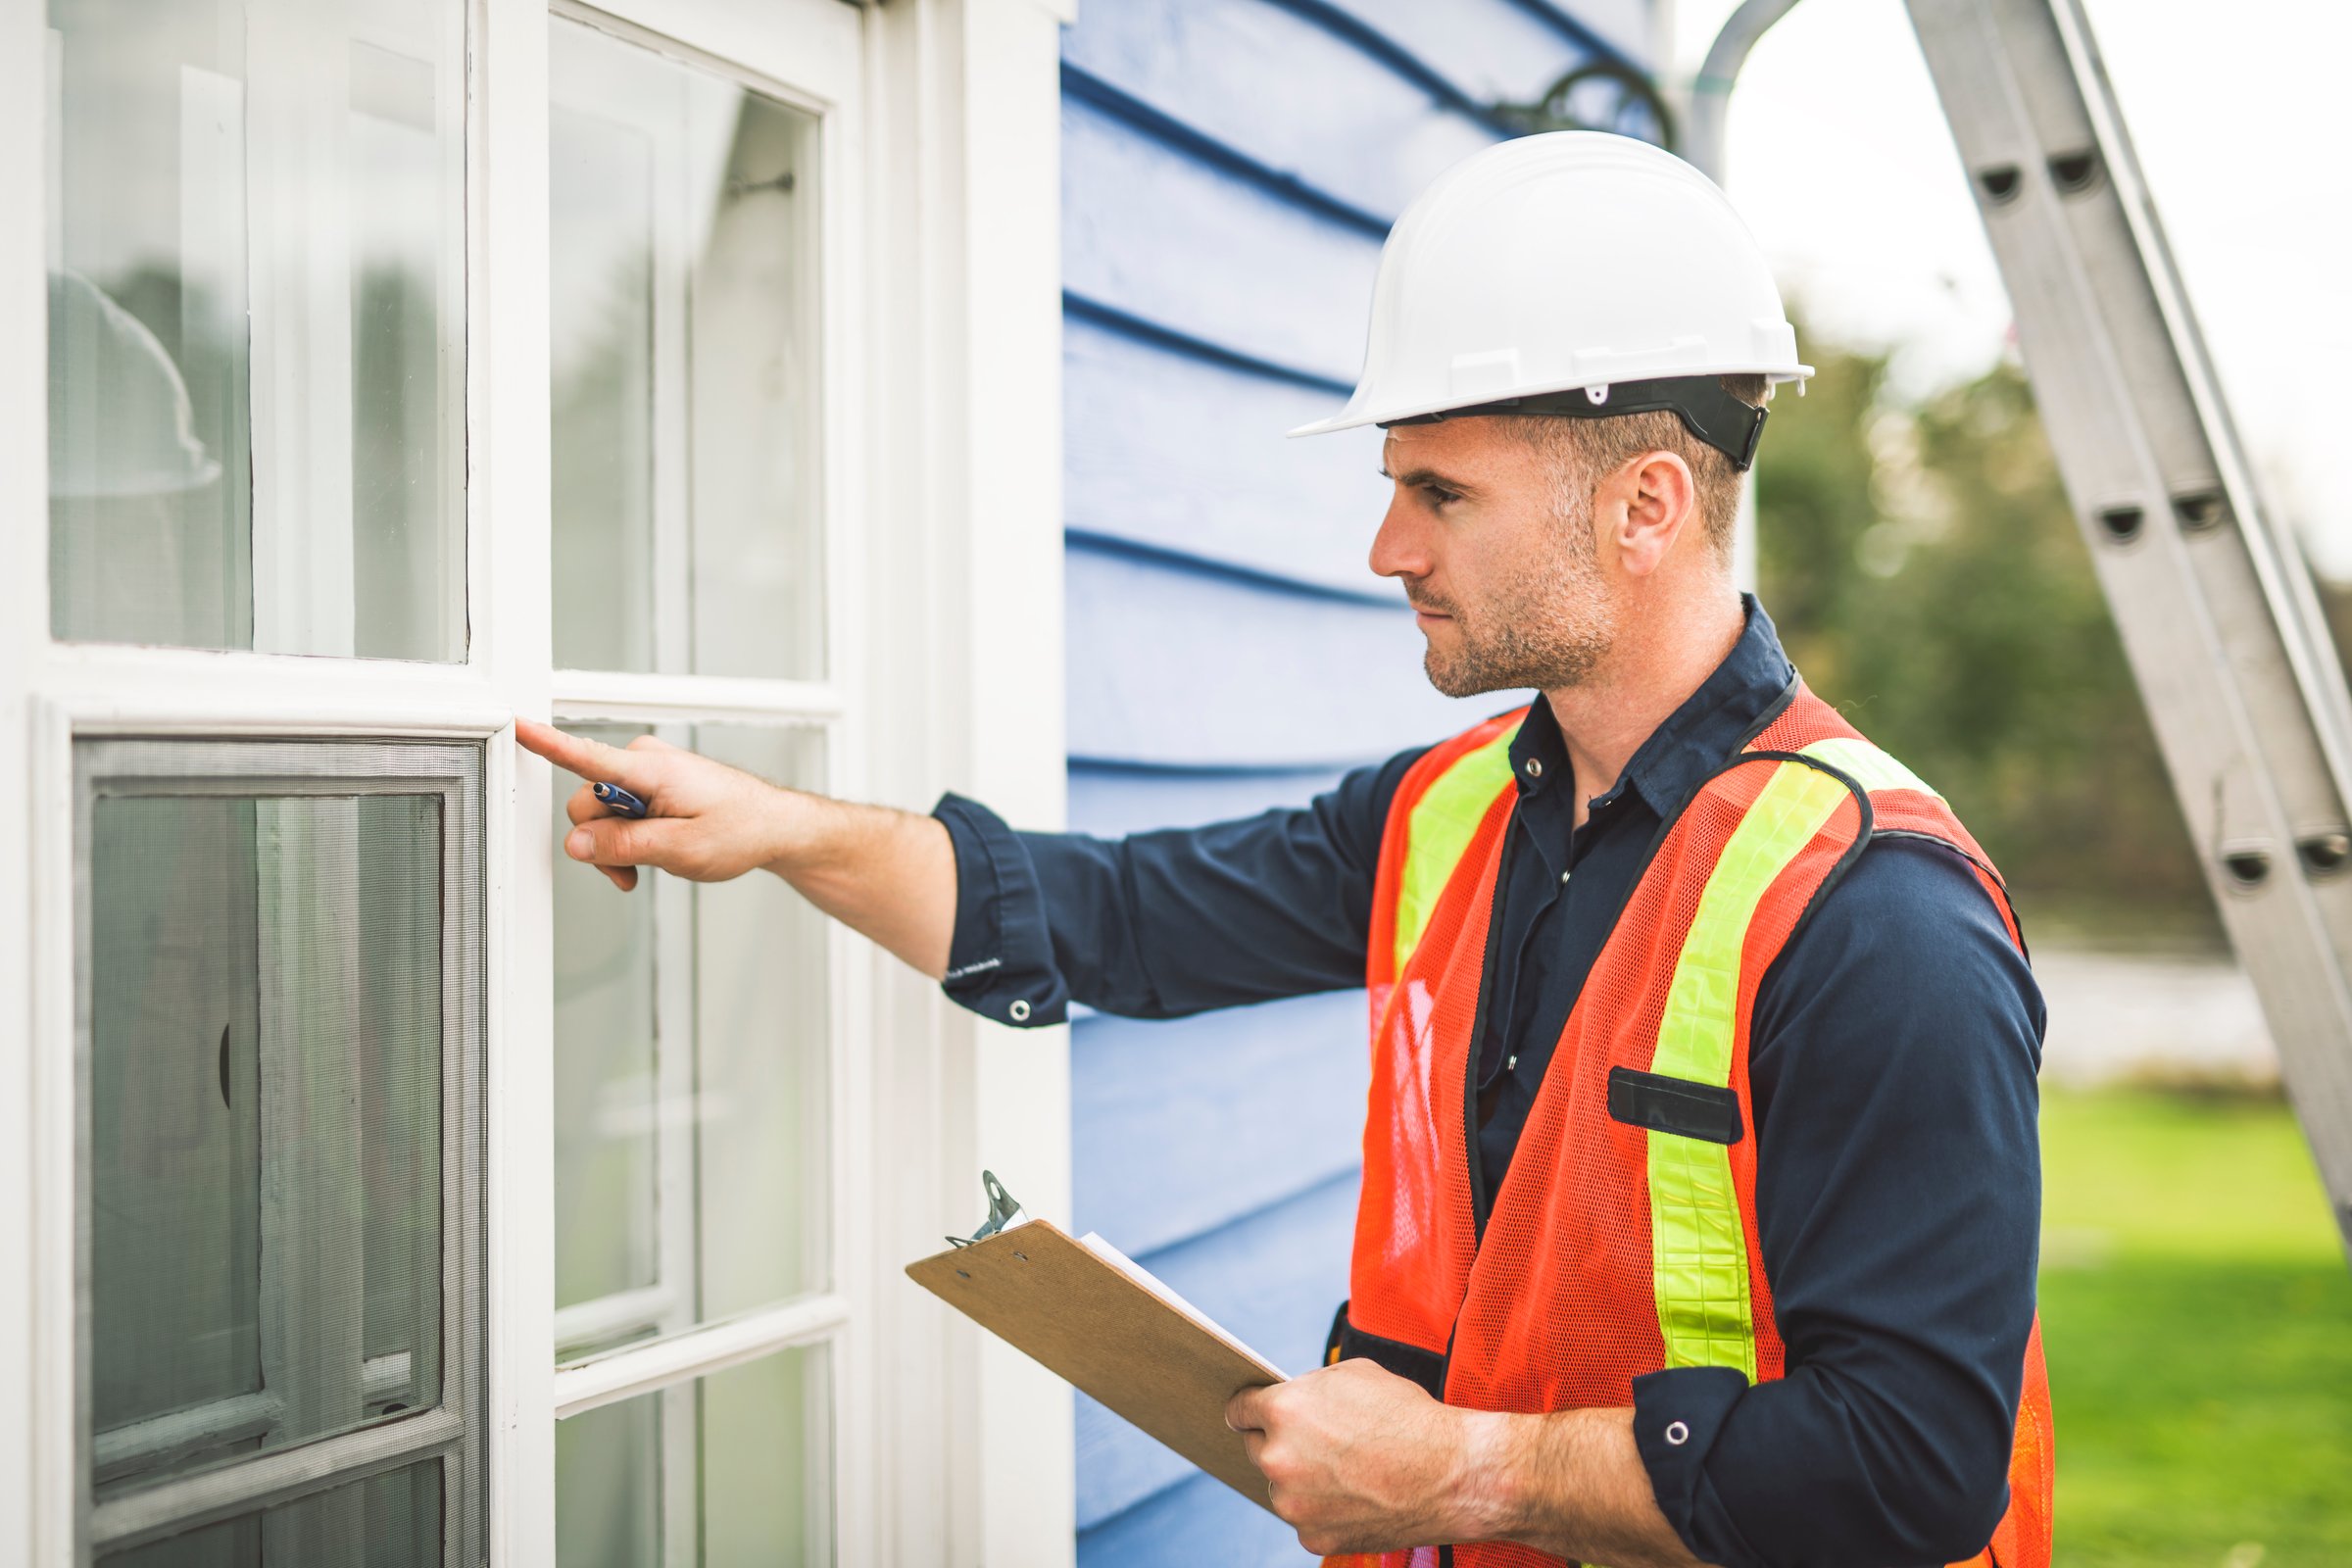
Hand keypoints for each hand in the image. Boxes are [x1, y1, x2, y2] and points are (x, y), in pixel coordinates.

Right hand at [515, 718, 799, 891]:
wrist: (773, 825)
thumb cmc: (741, 830)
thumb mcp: (681, 850)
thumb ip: (625, 846)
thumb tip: (576, 843)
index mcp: (650, 770)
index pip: (587, 756)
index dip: (548, 743)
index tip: (517, 724)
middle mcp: (643, 762)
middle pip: (587, 804)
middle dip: (600, 842)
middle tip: (630, 871)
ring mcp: (646, 772)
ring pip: (600, 814)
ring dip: (615, 845)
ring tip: (649, 866)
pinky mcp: (650, 785)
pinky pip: (618, 812)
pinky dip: (627, 838)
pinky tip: (649, 855)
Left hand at [1224, 1359, 1508, 1555]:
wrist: (1452, 1474)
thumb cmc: (1409, 1418)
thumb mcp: (1354, 1374)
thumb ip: (1309, 1389)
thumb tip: (1291, 1400)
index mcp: (1283, 1410)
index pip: (1238, 1410)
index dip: (1248, 1409)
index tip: (1250, 1415)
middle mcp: (1279, 1459)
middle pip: (1258, 1449)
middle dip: (1280, 1442)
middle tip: (1316, 1441)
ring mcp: (1294, 1504)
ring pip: (1283, 1488)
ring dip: (1302, 1479)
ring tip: (1346, 1470)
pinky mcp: (1314, 1538)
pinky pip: (1306, 1519)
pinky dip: (1323, 1510)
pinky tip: (1355, 1496)